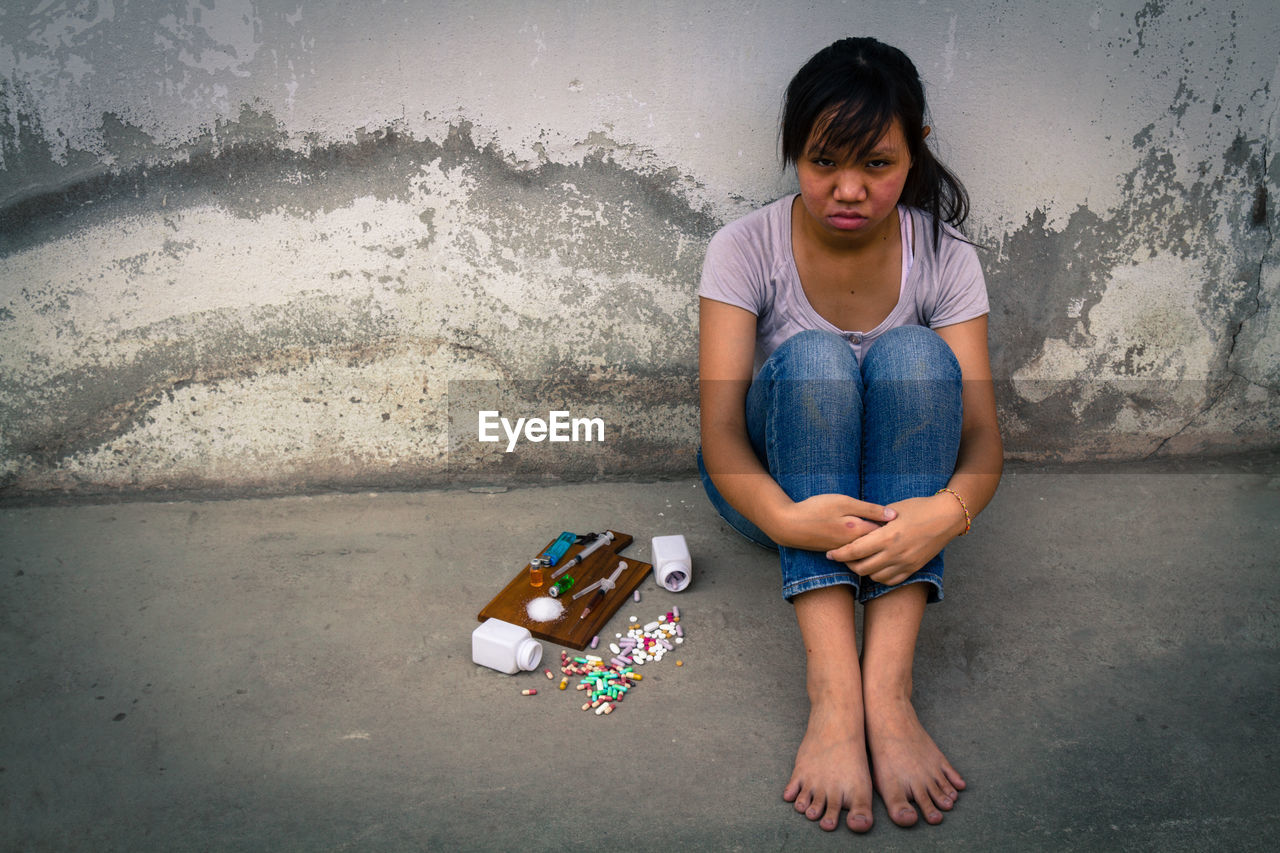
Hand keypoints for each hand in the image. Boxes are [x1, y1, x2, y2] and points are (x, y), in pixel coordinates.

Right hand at [771, 493, 897, 551]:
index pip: (887, 533)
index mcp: (859, 532)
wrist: (789, 526)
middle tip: (907, 530)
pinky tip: (870, 539)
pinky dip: (867, 546)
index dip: (899, 528)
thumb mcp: (843, 502)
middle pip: (881, 545)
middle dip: (894, 539)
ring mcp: (846, 550)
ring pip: (870, 550)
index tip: (910, 520)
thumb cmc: (815, 509)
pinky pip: (858, 551)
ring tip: (893, 537)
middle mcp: (855, 545)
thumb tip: (894, 515)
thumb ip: (869, 509)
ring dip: (881, 545)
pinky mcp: (837, 551)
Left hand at [823, 494, 964, 586]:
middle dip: (848, 564)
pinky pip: (891, 580)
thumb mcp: (894, 509)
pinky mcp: (914, 568)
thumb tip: (856, 523)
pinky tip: (875, 568)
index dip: (839, 554)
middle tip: (842, 557)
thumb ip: (875, 520)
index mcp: (888, 536)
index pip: (856, 550)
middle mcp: (895, 553)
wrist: (946, 518)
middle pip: (862, 568)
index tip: (830, 553)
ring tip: (858, 561)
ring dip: (864, 571)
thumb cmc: (919, 508)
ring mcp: (905, 563)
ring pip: (875, 577)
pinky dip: (879, 577)